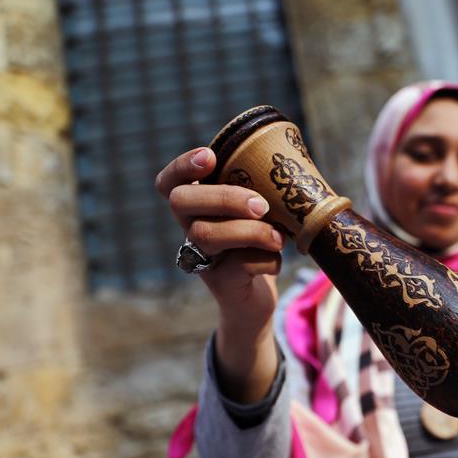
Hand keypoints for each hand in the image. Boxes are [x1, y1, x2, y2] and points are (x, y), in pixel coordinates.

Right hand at [155, 147, 284, 403]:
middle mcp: (190, 228)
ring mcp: (201, 256)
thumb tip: (287, 164)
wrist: (256, 301)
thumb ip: (260, 192)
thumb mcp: (259, 216)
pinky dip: (266, 260)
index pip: (170, 182)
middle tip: (262, 206)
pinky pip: (239, 264)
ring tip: (279, 238)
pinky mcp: (220, 282)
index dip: (182, 166)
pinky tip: (276, 262)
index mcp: (199, 207)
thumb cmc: (260, 246)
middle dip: (225, 197)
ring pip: (206, 234)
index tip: (210, 156)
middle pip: (182, 202)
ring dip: (250, 231)